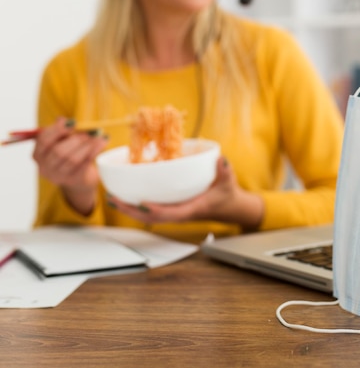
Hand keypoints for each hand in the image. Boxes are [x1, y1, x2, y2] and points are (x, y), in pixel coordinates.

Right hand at [33, 117, 108, 213]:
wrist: (79, 178)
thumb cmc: (69, 154)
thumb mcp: (62, 141)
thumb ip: (61, 131)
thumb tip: (62, 120)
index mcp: (38, 154)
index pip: (44, 140)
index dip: (58, 130)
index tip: (73, 122)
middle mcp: (45, 167)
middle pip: (58, 151)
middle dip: (76, 139)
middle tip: (90, 132)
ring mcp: (59, 176)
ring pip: (73, 159)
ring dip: (88, 145)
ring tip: (99, 136)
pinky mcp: (74, 180)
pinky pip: (85, 165)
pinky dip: (95, 152)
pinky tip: (102, 143)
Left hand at [108, 156, 263, 229]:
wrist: (228, 207)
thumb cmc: (226, 194)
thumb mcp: (228, 181)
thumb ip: (225, 171)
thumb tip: (221, 160)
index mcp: (192, 209)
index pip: (171, 214)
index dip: (155, 210)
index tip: (141, 203)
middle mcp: (179, 214)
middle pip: (151, 217)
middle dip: (131, 210)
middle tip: (113, 198)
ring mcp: (174, 213)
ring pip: (148, 216)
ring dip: (129, 208)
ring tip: (112, 197)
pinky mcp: (171, 209)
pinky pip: (150, 210)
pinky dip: (135, 205)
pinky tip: (124, 196)